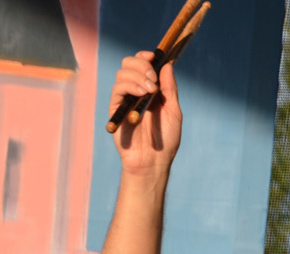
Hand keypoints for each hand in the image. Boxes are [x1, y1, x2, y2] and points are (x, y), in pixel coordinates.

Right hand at [111, 52, 182, 176]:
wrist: (153, 161)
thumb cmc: (166, 140)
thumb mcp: (173, 111)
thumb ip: (170, 88)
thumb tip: (167, 64)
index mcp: (150, 89)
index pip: (142, 64)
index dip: (145, 56)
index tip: (153, 57)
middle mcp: (136, 91)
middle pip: (129, 63)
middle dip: (142, 64)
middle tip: (153, 79)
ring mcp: (125, 99)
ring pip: (123, 73)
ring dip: (138, 76)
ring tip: (150, 91)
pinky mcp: (116, 108)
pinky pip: (117, 88)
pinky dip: (130, 85)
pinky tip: (142, 94)